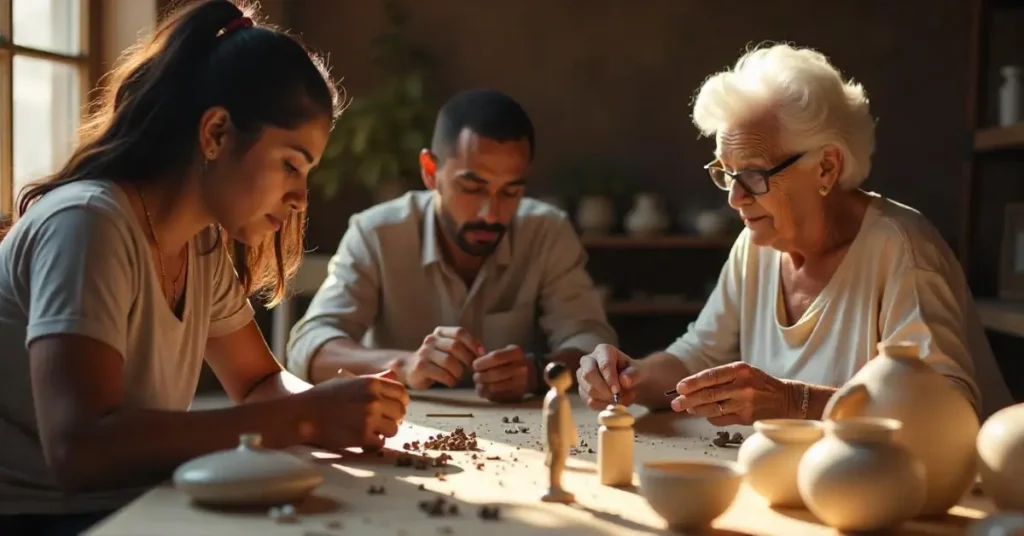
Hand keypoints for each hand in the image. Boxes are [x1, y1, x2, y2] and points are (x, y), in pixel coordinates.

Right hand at [301, 371, 408, 449]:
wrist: (304, 413)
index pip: (402, 393)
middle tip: (382, 422)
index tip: (392, 408)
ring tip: (373, 431)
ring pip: (394, 429)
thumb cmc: (325, 396)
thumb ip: (374, 379)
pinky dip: (374, 443)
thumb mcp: (350, 381)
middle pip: (401, 412)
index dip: (400, 402)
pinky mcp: (362, 436)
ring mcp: (369, 418)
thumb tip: (393, 375)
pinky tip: (364, 439)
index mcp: (372, 383)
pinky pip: (380, 443)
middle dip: (394, 418)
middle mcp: (373, 399)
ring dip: (385, 432)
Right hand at [392, 326, 483, 388]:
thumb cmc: (435, 361)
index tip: (480, 354)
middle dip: (467, 359)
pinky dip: (451, 380)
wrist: (409, 369)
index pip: (460, 332)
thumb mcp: (447, 349)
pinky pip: (442, 374)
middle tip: (469, 369)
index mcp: (440, 332)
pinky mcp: (421, 367)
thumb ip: (463, 347)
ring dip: (459, 372)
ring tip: (458, 376)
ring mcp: (424, 353)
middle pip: (456, 346)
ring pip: (450, 361)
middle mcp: (431, 340)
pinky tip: (450, 382)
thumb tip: (482, 352)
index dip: (473, 343)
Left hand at [472, 344, 530, 401]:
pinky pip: (496, 396)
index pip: (495, 357)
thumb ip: (491, 356)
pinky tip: (484, 390)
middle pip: (494, 374)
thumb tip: (474, 364)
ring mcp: (520, 383)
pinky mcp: (517, 395)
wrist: (531, 374)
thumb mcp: (506, 352)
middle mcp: (521, 368)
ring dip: (481, 386)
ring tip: (479, 383)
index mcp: (517, 353)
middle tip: (476, 376)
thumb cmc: (513, 361)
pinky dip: (487, 394)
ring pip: (494, 387)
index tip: (475, 366)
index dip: (481, 363)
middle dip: (480, 376)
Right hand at [576, 344, 640, 409]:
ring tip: (621, 399)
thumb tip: (624, 380)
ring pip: (588, 390)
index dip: (610, 378)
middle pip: (589, 374)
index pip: (604, 364)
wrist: (627, 383)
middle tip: (617, 397)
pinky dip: (603, 405)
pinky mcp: (582, 390)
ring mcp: (582, 375)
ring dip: (606, 399)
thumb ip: (634, 374)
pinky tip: (613, 402)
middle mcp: (588, 360)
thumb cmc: (631, 373)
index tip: (617, 391)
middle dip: (604, 389)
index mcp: (603, 350)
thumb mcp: (638, 372)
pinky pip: (589, 401)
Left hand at [669, 362, 794, 425]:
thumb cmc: (758, 383)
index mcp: (740, 370)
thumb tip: (692, 387)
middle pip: (709, 394)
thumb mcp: (743, 372)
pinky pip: (721, 419)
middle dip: (688, 399)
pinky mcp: (746, 418)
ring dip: (696, 409)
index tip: (679, 387)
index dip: (693, 382)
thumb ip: (720, 378)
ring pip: (713, 409)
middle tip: (675, 403)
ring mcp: (745, 404)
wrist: (787, 399)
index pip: (711, 376)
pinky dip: (710, 417)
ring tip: (687, 408)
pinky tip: (706, 414)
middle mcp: (742, 386)